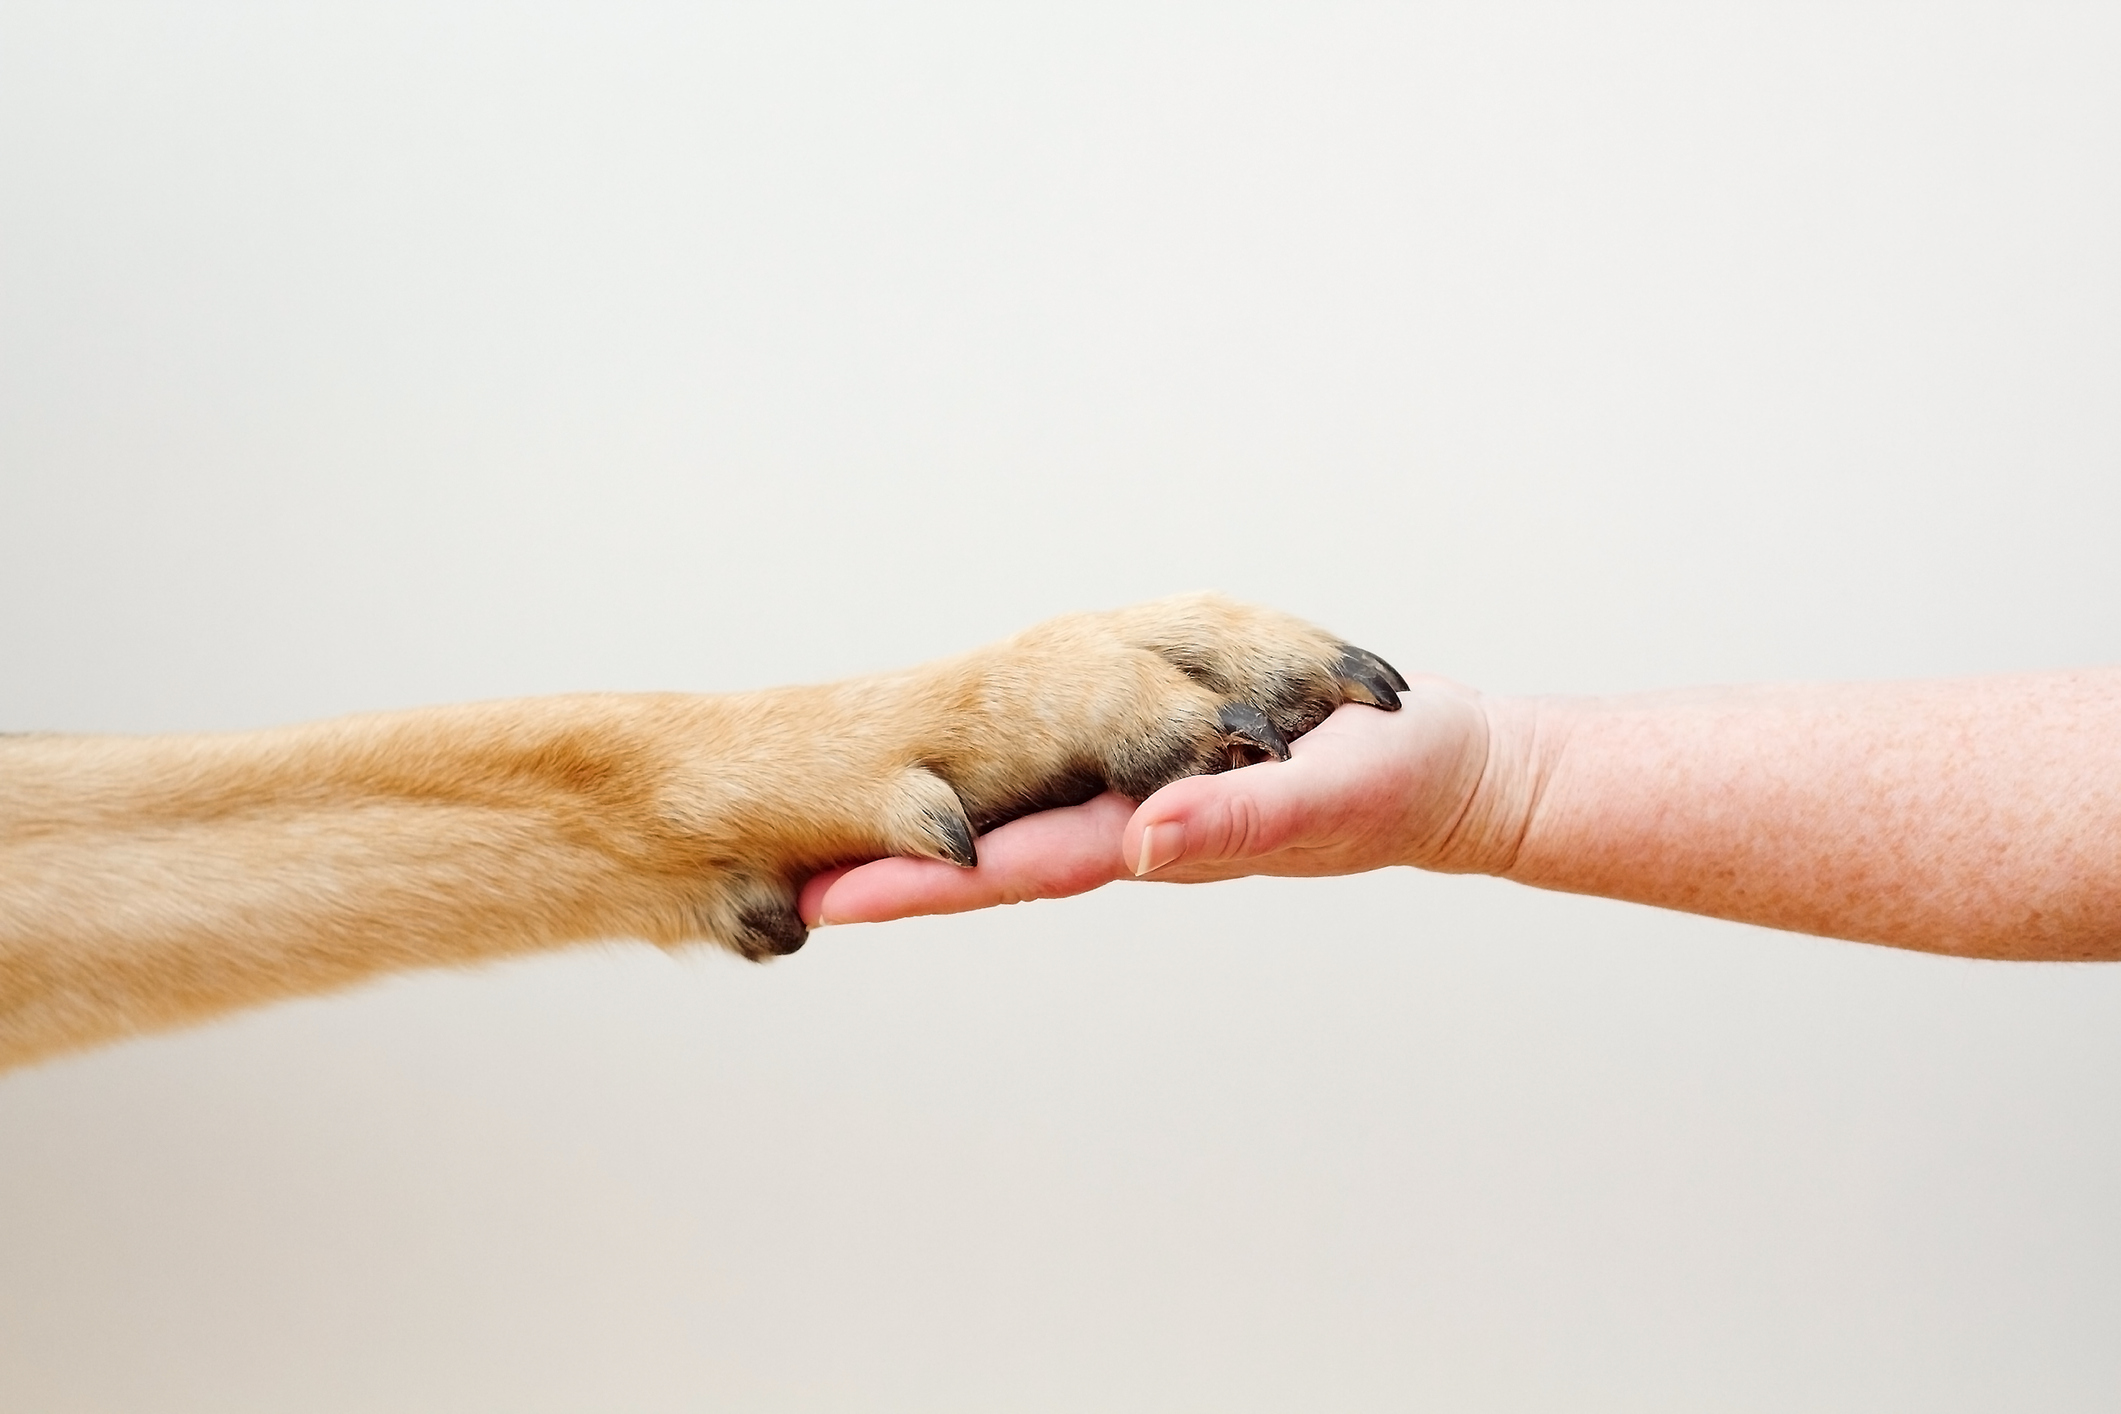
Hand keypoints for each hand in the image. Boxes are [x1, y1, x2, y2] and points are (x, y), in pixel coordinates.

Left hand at [798, 680, 1501, 925]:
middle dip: (891, 870)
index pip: (1015, 865)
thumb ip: (1236, 819)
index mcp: (1154, 832)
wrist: (1438, 768)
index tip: (830, 900)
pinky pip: (1060, 775)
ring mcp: (1138, 795)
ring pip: (1013, 817)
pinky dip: (991, 790)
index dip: (921, 884)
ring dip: (928, 834)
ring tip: (833, 838)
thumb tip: (1144, 843)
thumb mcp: (1324, 796)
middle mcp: (1128, 821)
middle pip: (989, 853)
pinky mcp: (1159, 758)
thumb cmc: (1392, 786)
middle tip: (785, 882)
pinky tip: (950, 791)